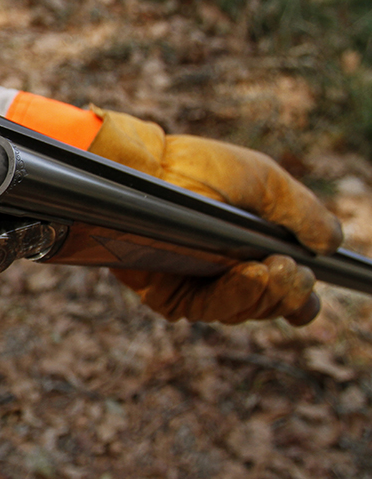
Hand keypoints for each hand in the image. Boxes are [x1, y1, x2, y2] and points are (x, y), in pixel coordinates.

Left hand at [87, 108, 342, 323]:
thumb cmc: (199, 169)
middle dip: (290, 293)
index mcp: (255, 252)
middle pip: (271, 307)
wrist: (145, 166)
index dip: (303, 297)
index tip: (312, 281)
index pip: (288, 292)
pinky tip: (250, 274)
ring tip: (276, 268)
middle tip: (294, 270)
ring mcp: (198, 286)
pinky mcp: (168, 294)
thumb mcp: (263, 183)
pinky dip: (234, 294)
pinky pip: (207, 309)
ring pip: (244, 311)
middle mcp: (228, 275)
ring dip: (267, 294)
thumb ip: (301, 213)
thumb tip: (332, 244)